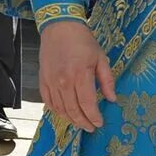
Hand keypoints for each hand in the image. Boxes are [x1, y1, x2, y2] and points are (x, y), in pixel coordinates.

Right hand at [38, 19, 115, 133]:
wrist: (60, 28)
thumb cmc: (83, 41)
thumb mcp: (100, 58)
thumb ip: (107, 80)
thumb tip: (112, 99)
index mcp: (80, 75)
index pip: (87, 104)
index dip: (94, 117)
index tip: (99, 123)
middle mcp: (63, 81)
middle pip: (73, 110)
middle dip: (83, 122)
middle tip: (91, 127)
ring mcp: (51, 81)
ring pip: (60, 109)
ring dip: (71, 119)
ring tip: (80, 123)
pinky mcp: (43, 80)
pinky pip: (48, 101)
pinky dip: (56, 111)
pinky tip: (64, 114)